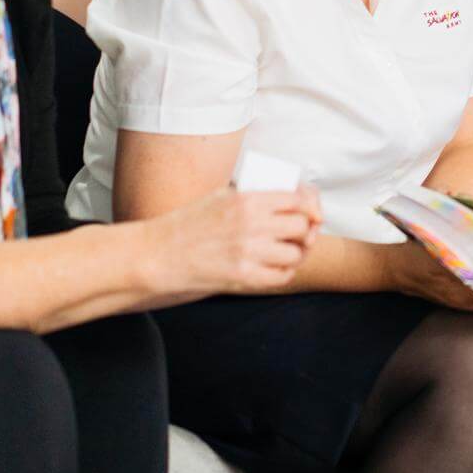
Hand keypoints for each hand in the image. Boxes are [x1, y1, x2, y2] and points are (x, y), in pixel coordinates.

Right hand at [143, 184, 320, 295]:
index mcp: (248, 198)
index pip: (299, 199)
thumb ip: (253, 194)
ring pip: (295, 253)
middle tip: (300, 235)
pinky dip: (284, 273)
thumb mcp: (220, 195)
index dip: (311, 206)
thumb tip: (291, 196)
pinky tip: (276, 268)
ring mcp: (249, 252)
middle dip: (305, 231)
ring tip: (287, 252)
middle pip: (302, 226)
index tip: (312, 213)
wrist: (159, 255)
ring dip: (296, 254)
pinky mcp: (243, 278)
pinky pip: (281, 277)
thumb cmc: (189, 223)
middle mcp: (252, 224)